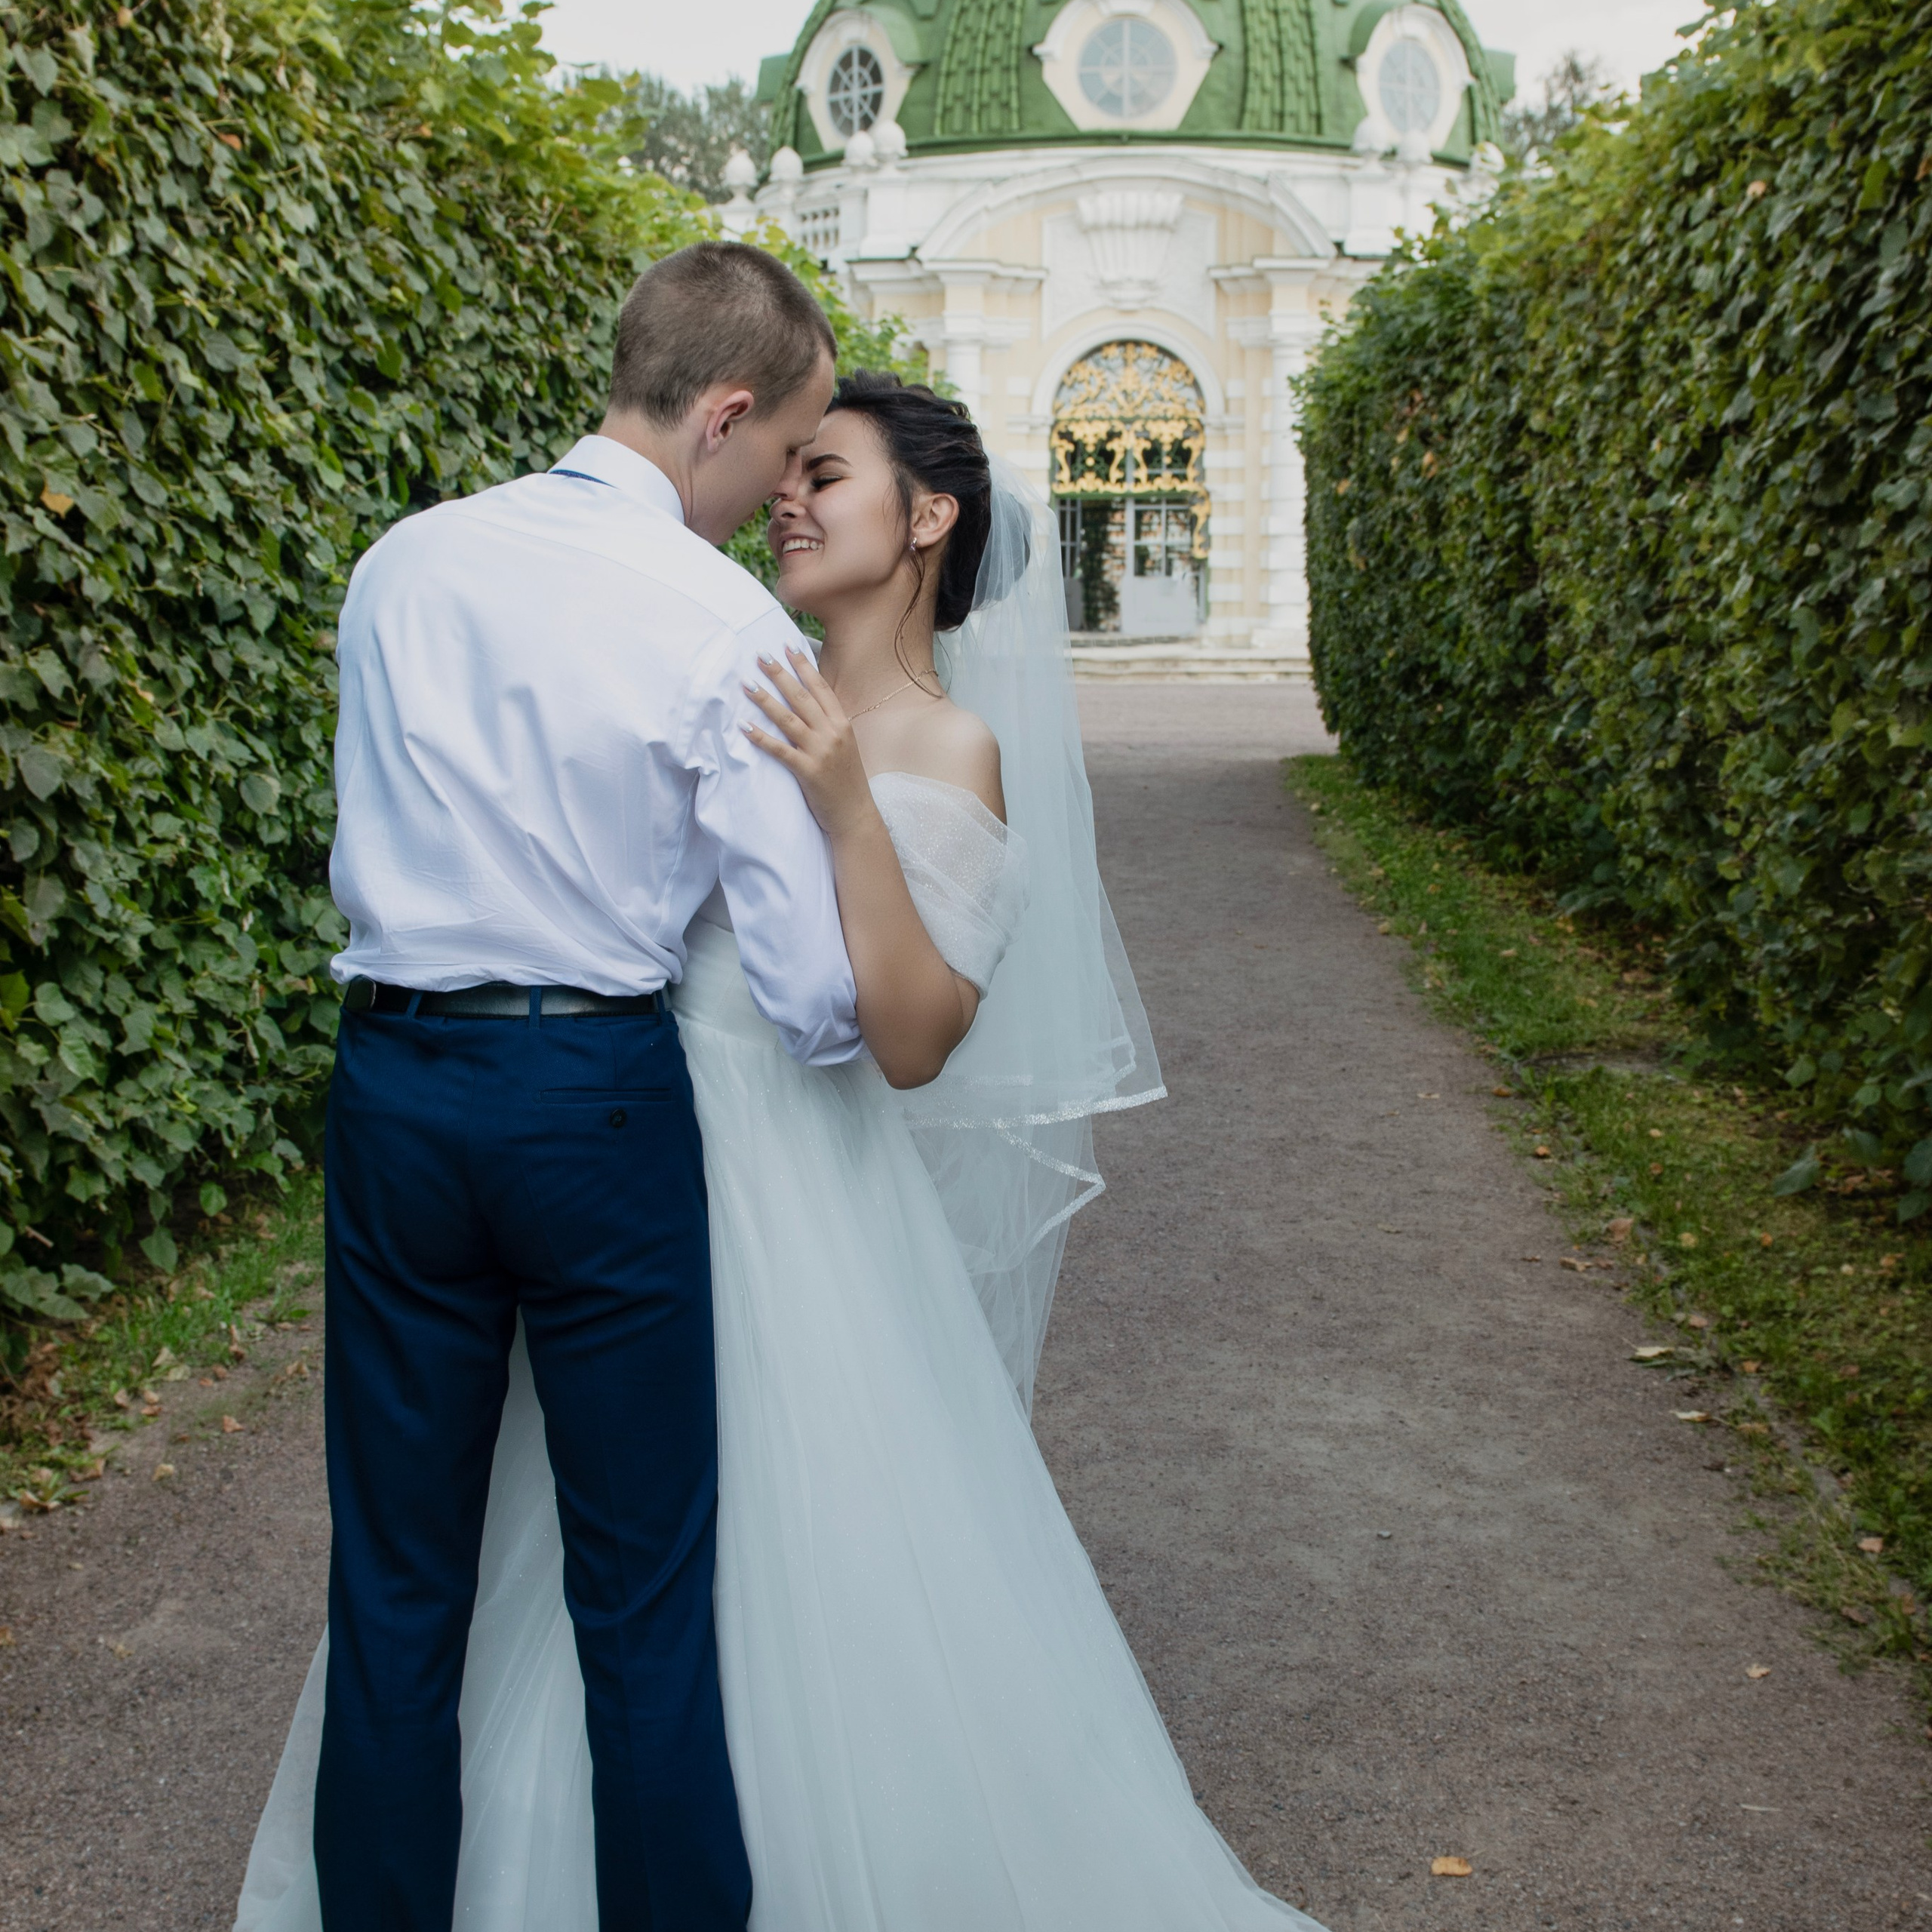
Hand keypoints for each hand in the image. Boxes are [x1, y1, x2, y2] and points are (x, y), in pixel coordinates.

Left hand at [742, 647, 873, 836]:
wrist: (855, 814)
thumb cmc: (848, 780)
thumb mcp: (845, 745)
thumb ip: (829, 724)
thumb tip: (809, 703)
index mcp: (842, 723)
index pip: (820, 688)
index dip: (803, 666)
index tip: (787, 646)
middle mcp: (832, 733)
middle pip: (801, 697)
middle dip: (779, 673)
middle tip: (760, 655)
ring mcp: (820, 752)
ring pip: (788, 719)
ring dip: (765, 699)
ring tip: (747, 684)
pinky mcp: (808, 771)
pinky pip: (780, 750)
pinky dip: (761, 737)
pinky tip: (745, 726)